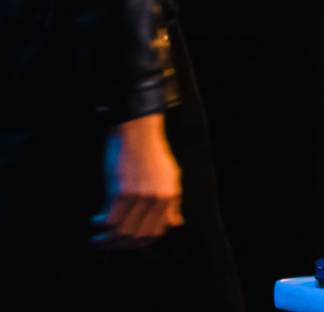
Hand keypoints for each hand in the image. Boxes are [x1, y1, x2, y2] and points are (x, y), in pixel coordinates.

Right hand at [92, 113, 183, 247]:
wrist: (138, 132)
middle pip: (138, 235)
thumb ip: (173, 203)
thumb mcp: (171, 177)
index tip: (126, 243)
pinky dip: (100, 225)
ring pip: (123, 231)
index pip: (156, 232)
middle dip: (120, 245)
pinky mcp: (122, 192)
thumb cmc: (153, 153)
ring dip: (107, 240)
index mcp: (169, 197)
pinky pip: (110, 220)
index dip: (140, 242)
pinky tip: (94, 221)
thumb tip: (176, 224)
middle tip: (106, 244)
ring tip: (96, 239)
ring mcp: (139, 197)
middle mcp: (156, 200)